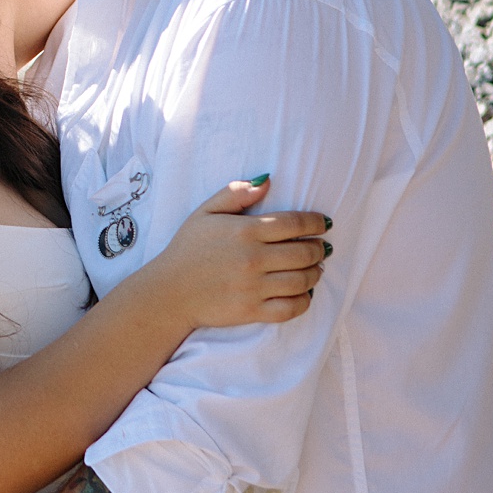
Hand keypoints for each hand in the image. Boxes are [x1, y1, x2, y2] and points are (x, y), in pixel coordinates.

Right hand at [163, 178, 329, 326]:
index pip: (294, 223)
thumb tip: (267, 182)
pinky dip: (304, 301)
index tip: (324, 223)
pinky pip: (290, 308)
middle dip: (318, 248)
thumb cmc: (187, 249)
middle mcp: (253, 258)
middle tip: (320, 247)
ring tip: (315, 269)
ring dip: (315, 273)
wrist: (169, 292)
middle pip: (304, 252)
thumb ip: (235, 193)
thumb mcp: (205, 212)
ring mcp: (253, 287)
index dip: (316, 222)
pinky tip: (303, 293)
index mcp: (245, 231)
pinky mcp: (252, 311)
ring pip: (302, 280)